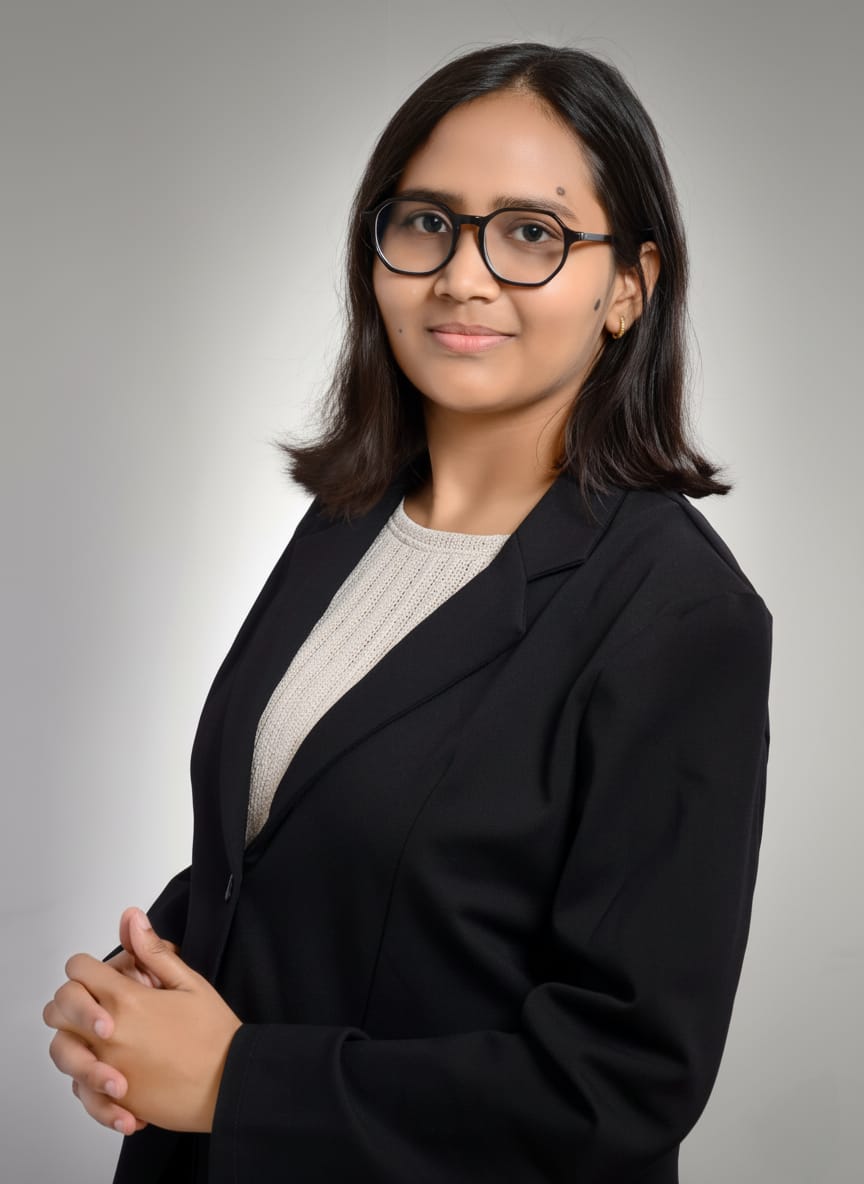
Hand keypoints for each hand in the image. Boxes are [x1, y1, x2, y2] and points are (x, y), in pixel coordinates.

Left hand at [45, 909, 241, 1132]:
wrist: (229, 1083)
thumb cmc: (213, 1033)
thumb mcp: (188, 982)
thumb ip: (153, 951)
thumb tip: (131, 918)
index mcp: (126, 1000)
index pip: (78, 970)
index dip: (88, 967)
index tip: (104, 974)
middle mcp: (107, 1035)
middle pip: (57, 1009)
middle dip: (74, 1000)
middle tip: (98, 1004)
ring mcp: (106, 1068)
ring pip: (60, 1050)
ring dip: (76, 1041)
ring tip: (105, 1040)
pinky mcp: (112, 1100)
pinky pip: (79, 1090)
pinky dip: (88, 1082)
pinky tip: (114, 1073)